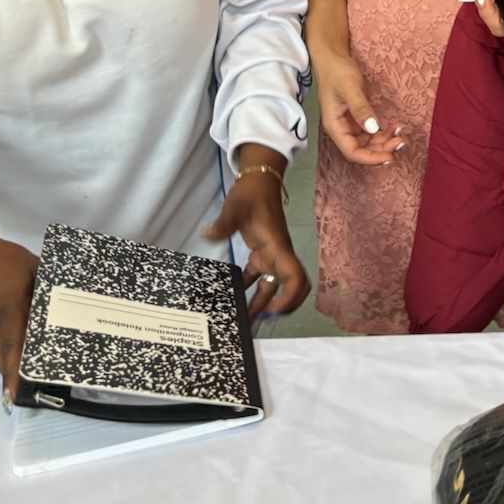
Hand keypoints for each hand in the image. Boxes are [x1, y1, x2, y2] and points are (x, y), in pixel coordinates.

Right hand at [0, 220, 38, 398]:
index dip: (16, 376)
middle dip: (23, 378)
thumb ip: (48, 295)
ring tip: (40, 370)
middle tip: (46, 385)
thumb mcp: (34, 272)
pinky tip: (24, 349)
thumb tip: (68, 308)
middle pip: (7, 365)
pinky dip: (7, 355)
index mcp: (8, 315)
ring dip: (15, 367)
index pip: (13, 352)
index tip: (21, 395)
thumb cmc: (4, 262)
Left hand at [202, 175, 309, 319]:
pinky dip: (249, 289)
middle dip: (282, 307)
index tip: (272, 310)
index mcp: (277, 248)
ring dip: (262, 303)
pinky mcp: (260, 253)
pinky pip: (259, 277)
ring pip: (273, 286)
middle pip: (292, 288)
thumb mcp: (235, 208)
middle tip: (261, 322)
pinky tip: (234, 297)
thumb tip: (208, 234)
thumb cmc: (251, 194)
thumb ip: (223, 224)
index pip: (295, 277)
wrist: (258, 180)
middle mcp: (278, 255)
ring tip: (245, 320)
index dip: (289, 297)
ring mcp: (270, 255)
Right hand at [310, 44, 406, 165]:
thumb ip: (360, 108)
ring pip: (370, 142)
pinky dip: (385, 132)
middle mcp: (342, 129)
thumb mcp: (349, 88)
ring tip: (401, 134)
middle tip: (401, 142)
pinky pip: (373, 131)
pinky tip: (396, 126)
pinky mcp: (359, 117)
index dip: (370, 159)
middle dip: (382, 150)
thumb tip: (373, 128)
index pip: (352, 152)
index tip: (389, 158)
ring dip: (385, 142)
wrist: (333, 56)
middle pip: (363, 150)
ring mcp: (351, 124)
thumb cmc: (335, 70)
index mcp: (335, 126)